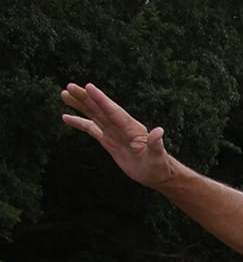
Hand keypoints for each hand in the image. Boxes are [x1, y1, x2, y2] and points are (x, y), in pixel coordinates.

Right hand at [60, 84, 174, 188]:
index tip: (89, 87)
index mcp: (132, 128)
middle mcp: (121, 126)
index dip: (102, 99)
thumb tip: (159, 131)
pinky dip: (79, 122)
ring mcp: (113, 132)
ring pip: (93, 115)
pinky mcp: (108, 141)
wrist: (156, 175)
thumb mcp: (158, 156)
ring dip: (79, 105)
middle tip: (70, 86)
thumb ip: (156, 144)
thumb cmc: (159, 166)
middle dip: (85, 98)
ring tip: (65, 94)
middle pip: (100, 109)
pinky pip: (91, 129)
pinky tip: (66, 117)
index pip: (114, 111)